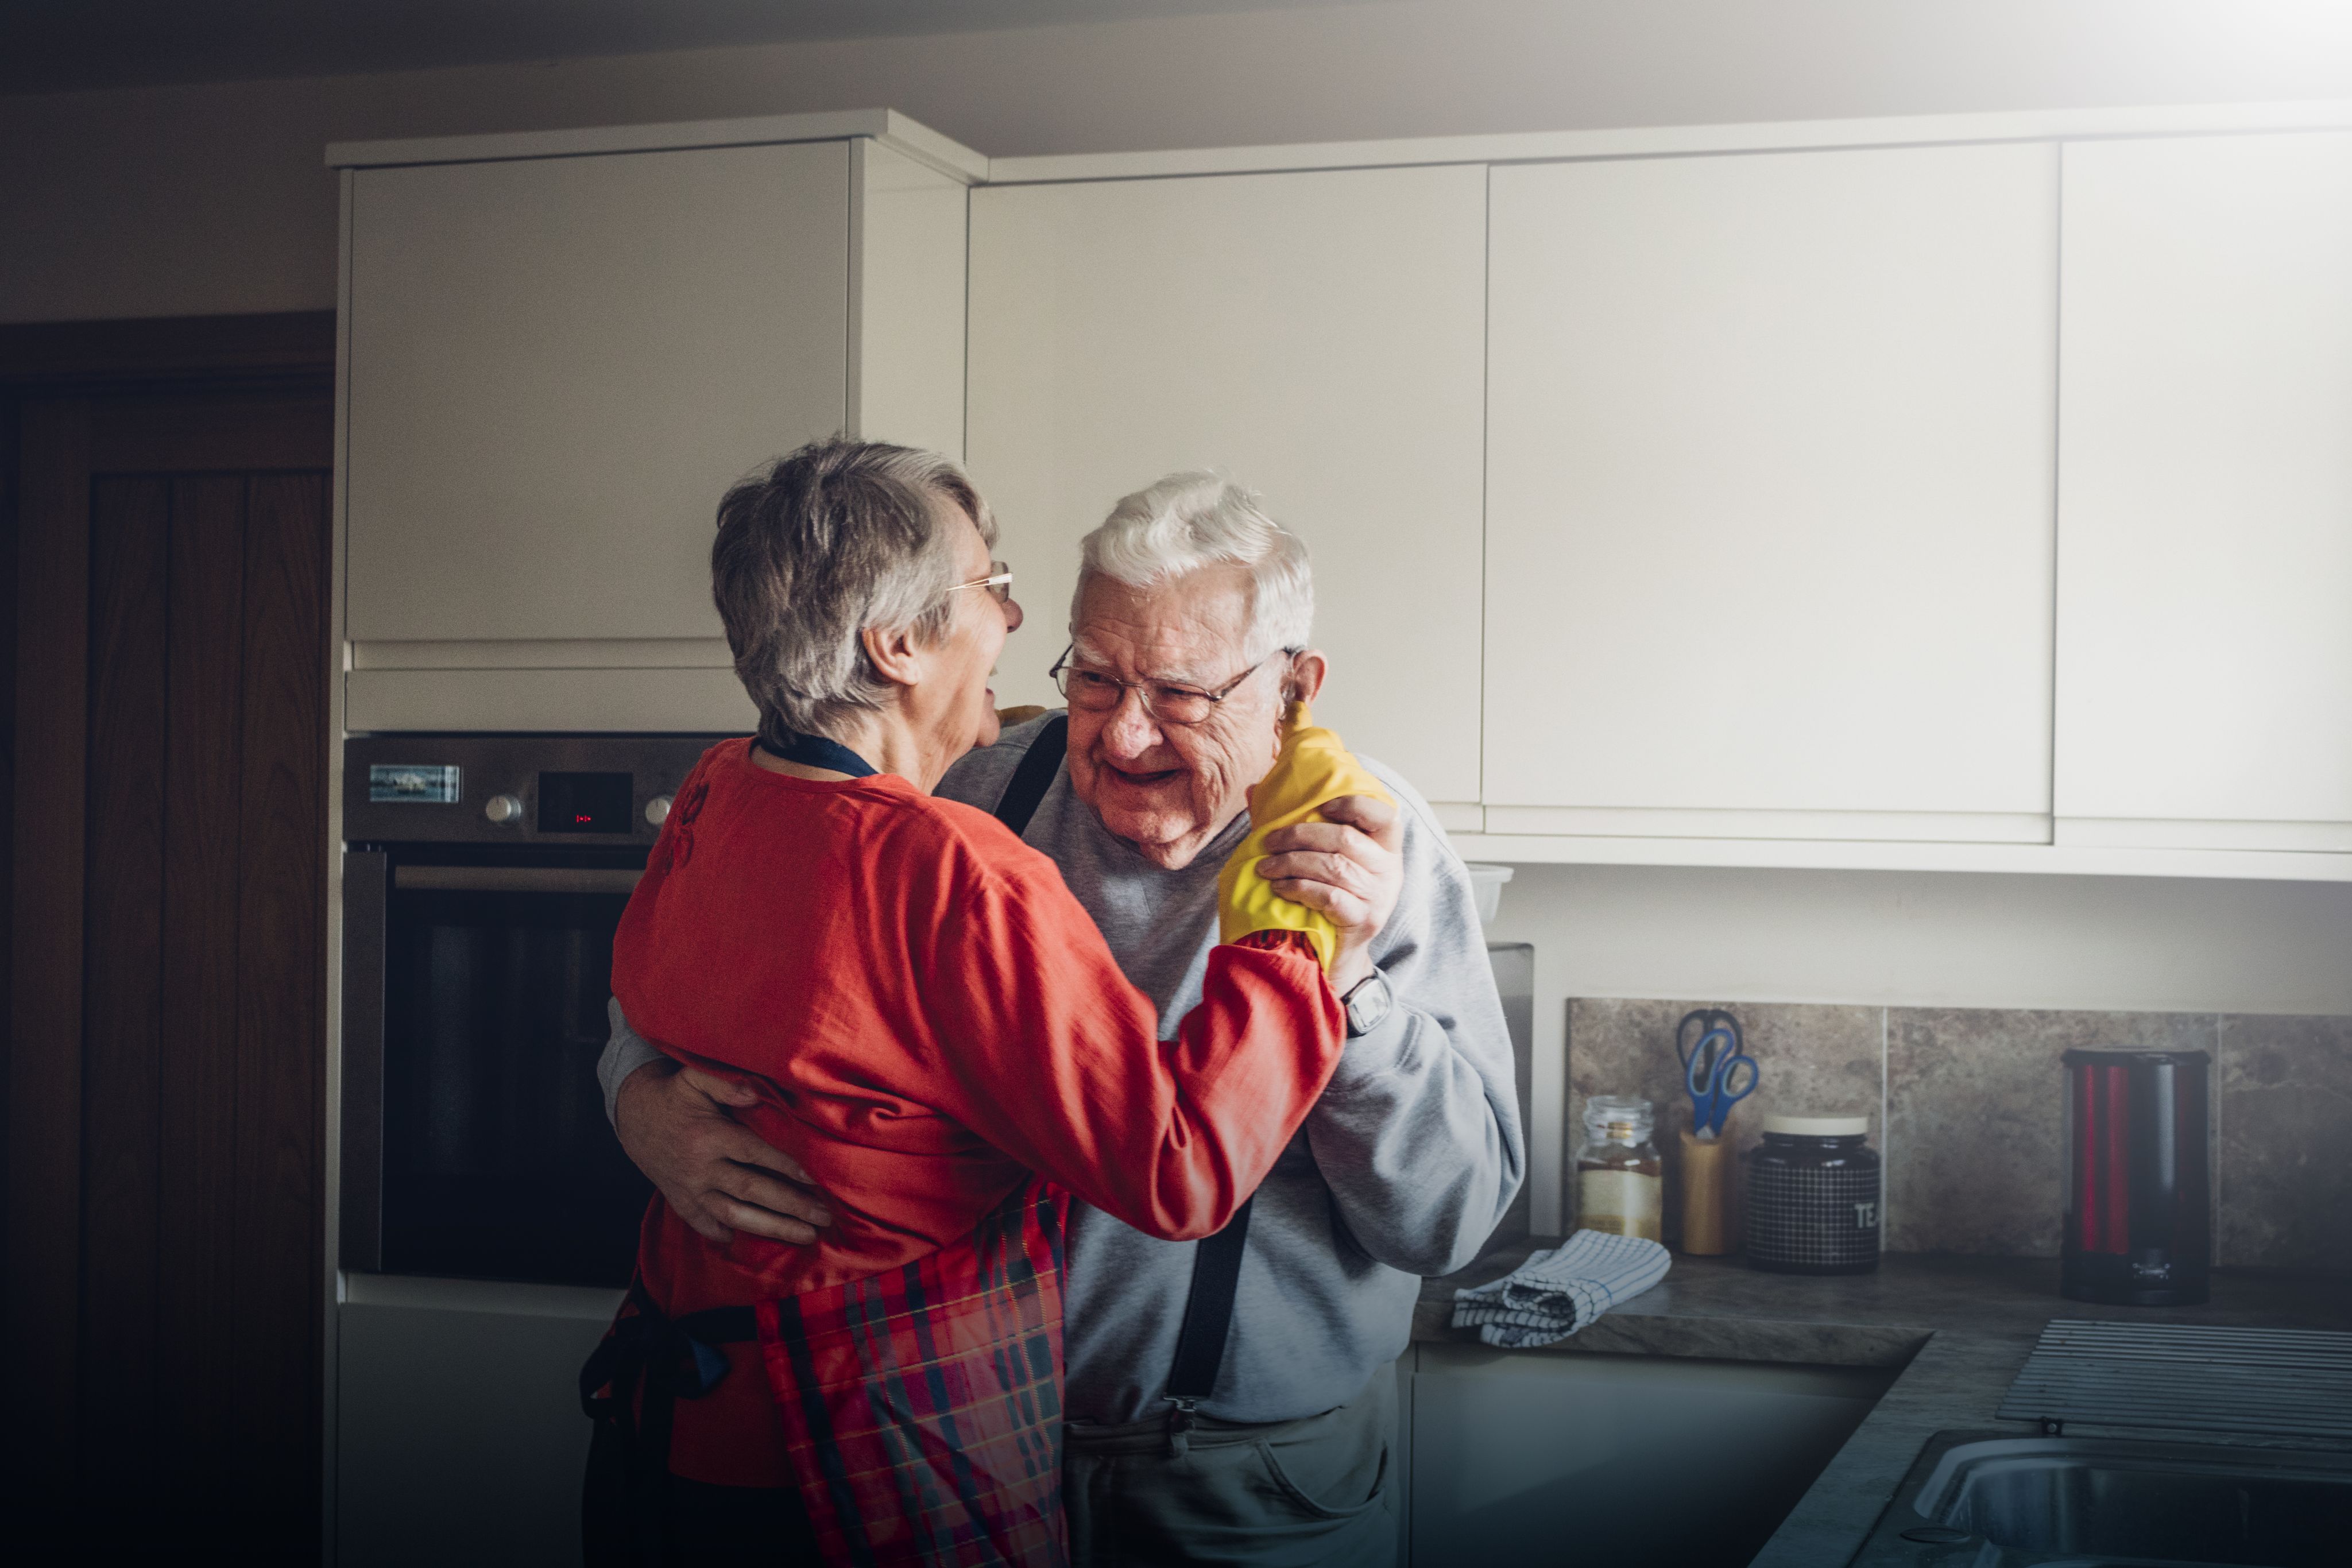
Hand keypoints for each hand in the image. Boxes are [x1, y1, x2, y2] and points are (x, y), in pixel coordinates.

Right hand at [613, 1060, 833, 1245]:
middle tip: (824, 1217)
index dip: (785, 1166)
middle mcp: (700, 1168)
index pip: (754, 1154)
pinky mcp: (680, 1200)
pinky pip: (705, 1224)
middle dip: (790, 1206)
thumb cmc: (675, 1095)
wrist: (633, 1116)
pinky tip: (754, 1242)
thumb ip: (725, 1083)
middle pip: (751, 1190)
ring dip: (771, 1227)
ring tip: (805, 1235)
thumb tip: (755, 1093)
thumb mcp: (695, 1078)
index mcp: (709, 1137)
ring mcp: (690, 1189)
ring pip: (734, 1215)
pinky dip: (727, 1234)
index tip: (815, 1179)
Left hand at [1256, 792, 1404, 993]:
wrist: (1337, 957)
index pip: (1384, 814)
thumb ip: (1293, 825)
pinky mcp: (1364, 920)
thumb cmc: (1326, 900)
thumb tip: (1252, 789)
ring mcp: (1379, 897)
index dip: (1353, 804)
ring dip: (1292, 862)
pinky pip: (1329, 896)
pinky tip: (1279, 887)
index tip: (1320, 806)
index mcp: (1385, 848)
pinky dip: (1299, 887)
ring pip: (1334, 867)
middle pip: (1346, 838)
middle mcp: (1389, 870)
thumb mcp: (1320, 862)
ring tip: (1265, 867)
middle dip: (1300, 836)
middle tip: (1269, 842)